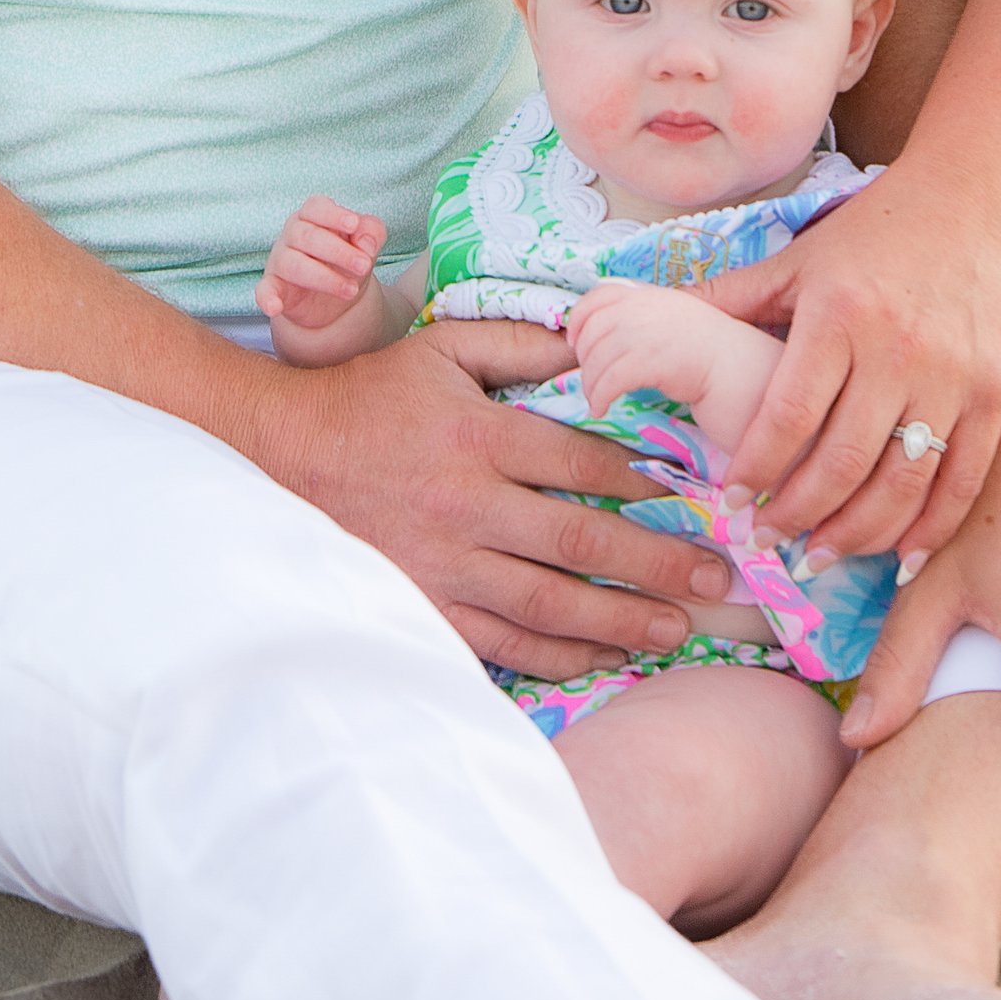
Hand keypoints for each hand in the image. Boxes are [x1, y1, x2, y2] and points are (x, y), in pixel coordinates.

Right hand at [257, 200, 388, 359]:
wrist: (335, 300)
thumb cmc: (347, 261)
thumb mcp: (366, 246)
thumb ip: (371, 233)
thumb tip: (366, 242)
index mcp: (313, 216)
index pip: (316, 207)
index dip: (334, 215)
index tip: (353, 224)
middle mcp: (292, 234)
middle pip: (308, 236)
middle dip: (338, 251)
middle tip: (364, 265)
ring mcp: (280, 260)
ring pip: (293, 263)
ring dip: (323, 277)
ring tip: (351, 289)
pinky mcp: (274, 287)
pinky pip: (263, 290)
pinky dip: (266, 298)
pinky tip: (275, 307)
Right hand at [260, 328, 739, 679]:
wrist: (282, 457)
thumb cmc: (373, 396)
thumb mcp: (443, 347)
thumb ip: (519, 343)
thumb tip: (592, 343)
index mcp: (477, 435)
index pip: (579, 464)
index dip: (642, 482)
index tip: (692, 497)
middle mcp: (466, 505)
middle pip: (578, 543)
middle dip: (657, 564)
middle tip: (718, 579)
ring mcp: (443, 565)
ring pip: (548, 605)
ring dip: (621, 620)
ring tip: (679, 629)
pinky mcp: (423, 606)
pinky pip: (502, 642)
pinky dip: (556, 654)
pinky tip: (601, 657)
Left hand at [567, 278, 778, 460]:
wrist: (800, 417)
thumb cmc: (756, 399)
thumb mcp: (705, 363)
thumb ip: (672, 345)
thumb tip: (619, 346)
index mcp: (686, 306)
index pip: (615, 291)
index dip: (583, 314)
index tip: (574, 346)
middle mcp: (683, 308)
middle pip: (603, 315)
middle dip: (584, 349)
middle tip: (588, 382)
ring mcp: (684, 329)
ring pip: (607, 343)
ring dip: (591, 376)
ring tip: (597, 401)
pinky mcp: (684, 359)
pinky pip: (620, 369)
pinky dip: (602, 390)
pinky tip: (604, 408)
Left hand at [701, 162, 1000, 562]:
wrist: (976, 197)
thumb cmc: (875, 230)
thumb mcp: (798, 258)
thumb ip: (731, 296)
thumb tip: (650, 309)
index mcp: (838, 315)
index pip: (788, 415)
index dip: (756, 468)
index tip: (732, 502)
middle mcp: (896, 350)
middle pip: (840, 462)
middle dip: (796, 515)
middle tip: (767, 540)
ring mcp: (952, 376)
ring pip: (900, 483)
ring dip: (856, 535)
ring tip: (819, 556)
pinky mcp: (993, 393)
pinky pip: (962, 479)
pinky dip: (931, 530)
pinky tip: (900, 560)